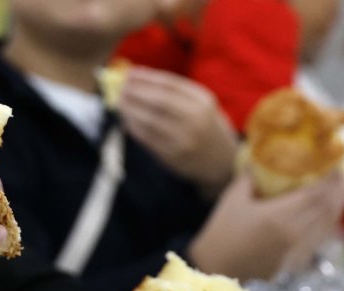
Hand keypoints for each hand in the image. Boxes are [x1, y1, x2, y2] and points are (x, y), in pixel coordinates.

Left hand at [119, 66, 237, 193]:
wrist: (223, 164)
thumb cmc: (208, 129)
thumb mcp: (204, 106)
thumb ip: (179, 94)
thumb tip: (142, 80)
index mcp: (203, 101)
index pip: (170, 84)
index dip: (147, 77)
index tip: (131, 73)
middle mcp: (195, 118)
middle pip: (158, 100)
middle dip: (136, 92)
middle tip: (120, 88)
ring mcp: (184, 138)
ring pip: (150, 119)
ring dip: (130, 109)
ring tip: (119, 103)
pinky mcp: (173, 155)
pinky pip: (148, 138)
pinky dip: (134, 127)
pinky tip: (126, 121)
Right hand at [188, 172, 343, 280]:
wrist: (215, 269)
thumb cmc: (221, 233)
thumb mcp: (232, 200)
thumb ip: (248, 179)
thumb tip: (256, 161)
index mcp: (280, 216)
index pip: (316, 194)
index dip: (329, 179)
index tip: (335, 165)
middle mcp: (295, 233)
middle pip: (327, 209)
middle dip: (337, 190)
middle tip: (339, 176)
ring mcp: (296, 249)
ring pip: (326, 226)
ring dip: (335, 208)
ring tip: (335, 194)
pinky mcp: (293, 260)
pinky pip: (318, 239)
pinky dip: (325, 225)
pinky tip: (322, 217)